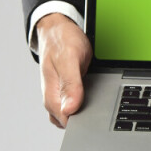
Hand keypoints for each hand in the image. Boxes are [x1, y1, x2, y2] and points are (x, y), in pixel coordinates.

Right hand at [37, 13, 92, 127]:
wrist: (57, 29)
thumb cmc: (61, 41)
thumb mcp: (68, 59)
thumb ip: (70, 85)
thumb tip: (69, 110)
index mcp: (51, 96)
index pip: (67, 122)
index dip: (83, 121)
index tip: (95, 113)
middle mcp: (55, 99)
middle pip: (72, 121)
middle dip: (87, 117)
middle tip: (100, 103)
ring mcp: (61, 95)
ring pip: (76, 113)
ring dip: (87, 109)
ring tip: (97, 95)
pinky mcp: (69, 90)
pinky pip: (78, 103)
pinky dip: (87, 100)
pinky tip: (94, 92)